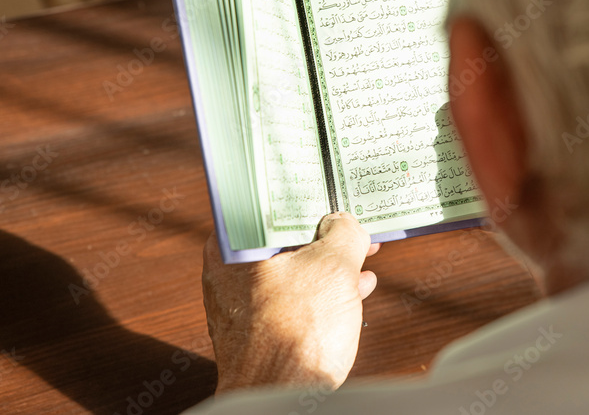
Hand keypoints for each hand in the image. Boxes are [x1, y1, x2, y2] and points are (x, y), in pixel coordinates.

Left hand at [202, 212, 379, 392]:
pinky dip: (322, 292)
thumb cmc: (294, 334)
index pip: (267, 206)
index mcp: (231, 247)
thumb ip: (343, 234)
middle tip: (350, 227)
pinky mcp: (259, 331)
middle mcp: (227, 274)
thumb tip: (346, 225)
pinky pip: (293, 299)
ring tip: (360, 257)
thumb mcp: (332, 267)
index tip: (328, 194)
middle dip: (323, 235)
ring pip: (290, 270)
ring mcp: (241, 306)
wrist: (282, 398)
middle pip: (281, 240)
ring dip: (328, 264)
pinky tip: (354, 288)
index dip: (303, 198)